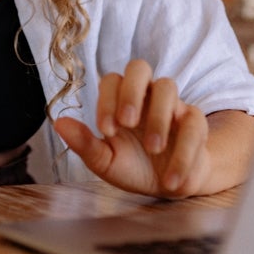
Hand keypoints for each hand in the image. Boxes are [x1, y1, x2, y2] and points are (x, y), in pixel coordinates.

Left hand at [53, 59, 211, 197]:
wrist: (169, 186)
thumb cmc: (133, 167)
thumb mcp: (106, 161)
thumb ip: (84, 143)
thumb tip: (58, 122)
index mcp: (120, 100)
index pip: (111, 81)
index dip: (107, 100)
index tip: (106, 131)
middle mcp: (146, 95)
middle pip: (139, 67)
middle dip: (131, 91)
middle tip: (127, 122)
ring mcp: (172, 104)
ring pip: (168, 87)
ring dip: (159, 118)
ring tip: (153, 149)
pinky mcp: (195, 122)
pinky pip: (193, 123)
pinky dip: (183, 152)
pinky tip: (170, 179)